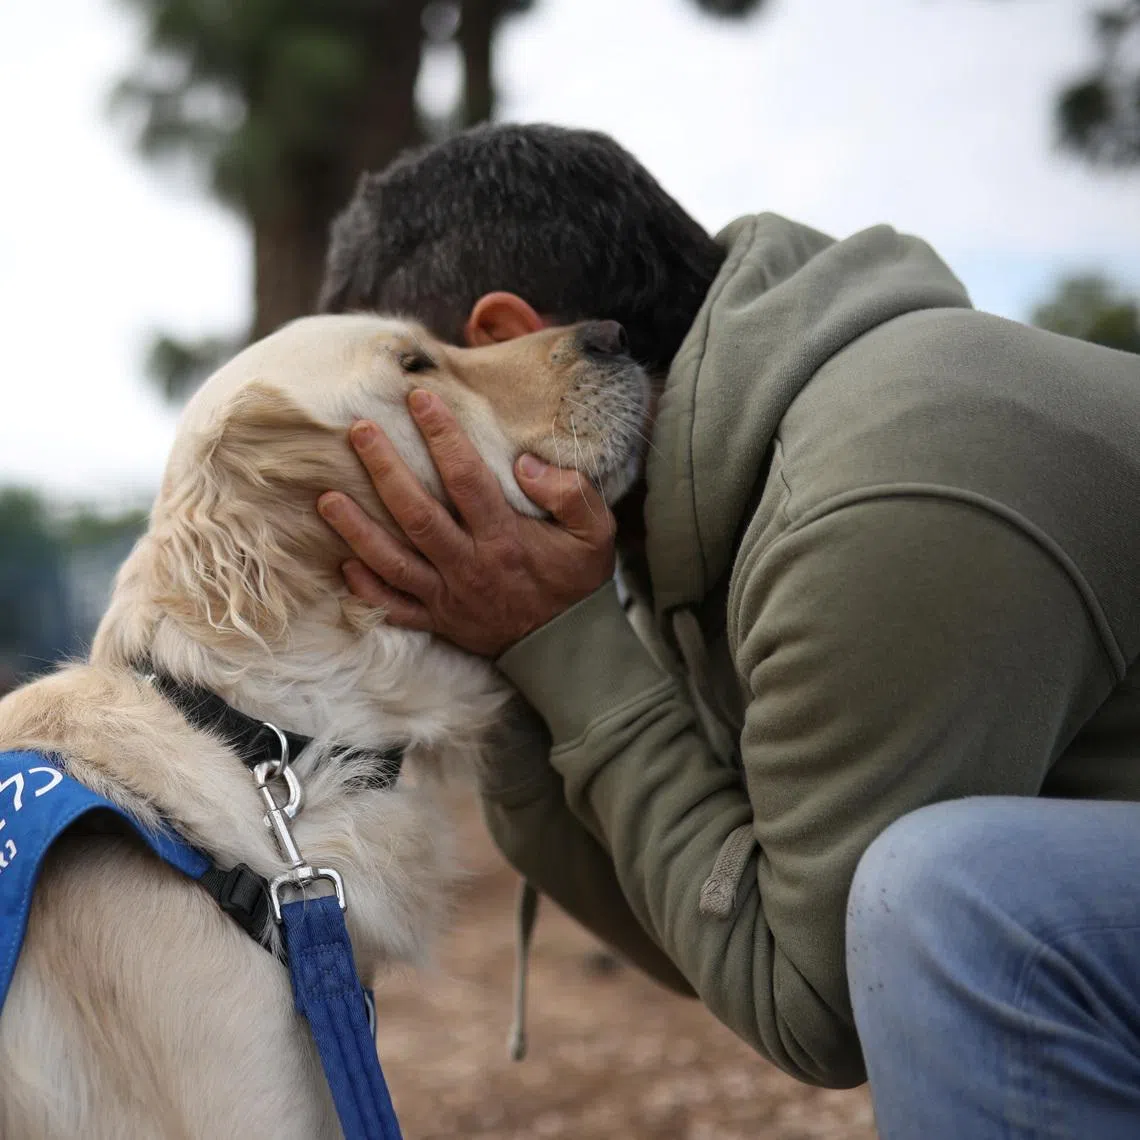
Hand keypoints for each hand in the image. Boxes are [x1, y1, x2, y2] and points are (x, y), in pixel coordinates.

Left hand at [317, 390, 616, 657]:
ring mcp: (448, 597)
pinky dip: (367, 589)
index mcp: (505, 540)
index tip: (419, 399)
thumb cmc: (576, 582)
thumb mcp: (594, 534)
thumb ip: (570, 494)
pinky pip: (394, 607)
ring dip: (357, 529)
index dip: (442, 436)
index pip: (467, 479)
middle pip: (416, 514)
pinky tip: (344, 563)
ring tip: (326, 496)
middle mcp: (469, 566)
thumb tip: (525, 463)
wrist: (567, 647)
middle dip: (384, 469)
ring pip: (392, 561)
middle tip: (359, 431)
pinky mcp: (438, 621)